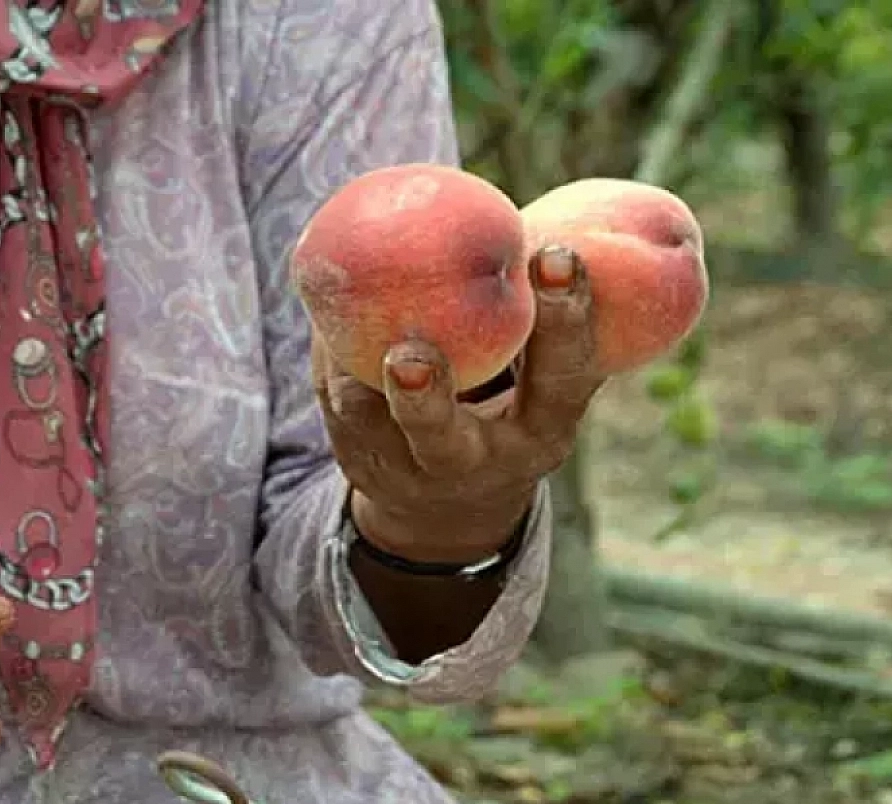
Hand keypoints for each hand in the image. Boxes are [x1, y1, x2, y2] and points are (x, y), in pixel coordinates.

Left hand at [311, 246, 605, 562]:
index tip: (555, 255)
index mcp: (543, 433)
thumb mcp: (544, 371)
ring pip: (367, 422)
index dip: (564, 321)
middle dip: (423, 399)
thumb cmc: (515, 397)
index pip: (562, 379)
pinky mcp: (359, 460)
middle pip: (442, 439)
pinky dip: (328, 346)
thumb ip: (542, 312)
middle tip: (408, 355)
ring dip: (351, 363)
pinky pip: (334, 398)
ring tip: (344, 296)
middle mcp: (477, 464)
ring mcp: (408, 470)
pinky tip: (327, 296)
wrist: (454, 500)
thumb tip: (535, 214)